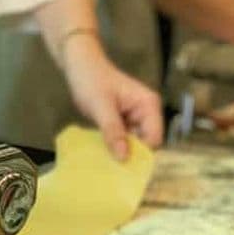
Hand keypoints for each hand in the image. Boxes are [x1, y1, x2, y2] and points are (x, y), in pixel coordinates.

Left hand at [62, 35, 163, 159]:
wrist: (79, 65)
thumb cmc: (91, 80)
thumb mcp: (101, 106)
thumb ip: (113, 131)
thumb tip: (124, 158)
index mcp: (149, 105)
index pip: (154, 139)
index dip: (141, 154)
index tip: (122, 167)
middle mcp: (147, 113)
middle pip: (146, 144)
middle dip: (131, 155)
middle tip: (111, 168)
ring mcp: (136, 119)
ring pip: (134, 145)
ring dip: (121, 153)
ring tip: (105, 162)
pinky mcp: (124, 123)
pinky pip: (124, 141)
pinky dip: (115, 147)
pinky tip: (102, 154)